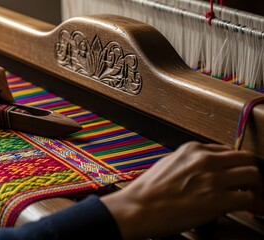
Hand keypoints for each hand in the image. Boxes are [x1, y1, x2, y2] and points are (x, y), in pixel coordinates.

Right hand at [100, 141, 263, 238]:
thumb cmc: (148, 191)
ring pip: (253, 175)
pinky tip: (253, 208)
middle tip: (253, 183)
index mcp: (192, 149)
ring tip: (256, 196)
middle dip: (252, 172)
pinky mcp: (218, 200)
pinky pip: (249, 198)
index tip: (237, 171)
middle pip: (245, 158)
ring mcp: (213, 179)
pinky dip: (256, 204)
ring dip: (257, 187)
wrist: (140, 207)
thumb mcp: (167, 164)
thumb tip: (202, 170)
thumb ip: (188, 162)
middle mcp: (206, 160)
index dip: (235, 163)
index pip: (227, 150)